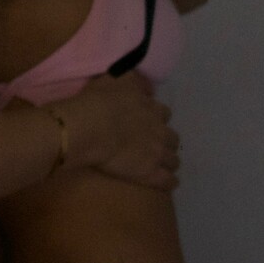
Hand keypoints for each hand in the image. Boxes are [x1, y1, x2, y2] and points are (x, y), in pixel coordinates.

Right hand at [59, 71, 180, 190]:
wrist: (90, 127)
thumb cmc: (99, 101)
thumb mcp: (119, 78)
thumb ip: (136, 81)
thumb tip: (147, 87)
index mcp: (152, 109)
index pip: (165, 114)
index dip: (158, 119)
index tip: (151, 122)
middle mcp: (159, 131)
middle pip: (173, 139)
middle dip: (167, 142)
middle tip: (156, 145)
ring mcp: (157, 153)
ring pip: (173, 160)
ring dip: (170, 161)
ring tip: (163, 166)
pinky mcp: (150, 173)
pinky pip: (167, 181)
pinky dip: (170, 182)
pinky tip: (169, 184)